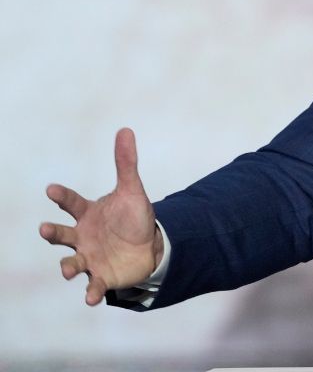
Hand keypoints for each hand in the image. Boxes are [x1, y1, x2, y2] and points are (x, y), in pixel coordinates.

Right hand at [39, 127, 162, 305]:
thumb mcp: (133, 190)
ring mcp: (89, 257)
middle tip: (46, 230)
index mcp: (87, 214)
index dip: (61, 196)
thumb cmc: (134, 217)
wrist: (150, 246)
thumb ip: (126, 163)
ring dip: (67, 267)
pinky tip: (91, 299)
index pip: (71, 202)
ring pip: (71, 263)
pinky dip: (91, 292)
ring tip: (67, 270)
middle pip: (61, 235)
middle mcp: (82, 236)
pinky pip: (93, 286)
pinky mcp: (101, 276)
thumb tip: (125, 130)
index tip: (51, 190)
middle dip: (52, 233)